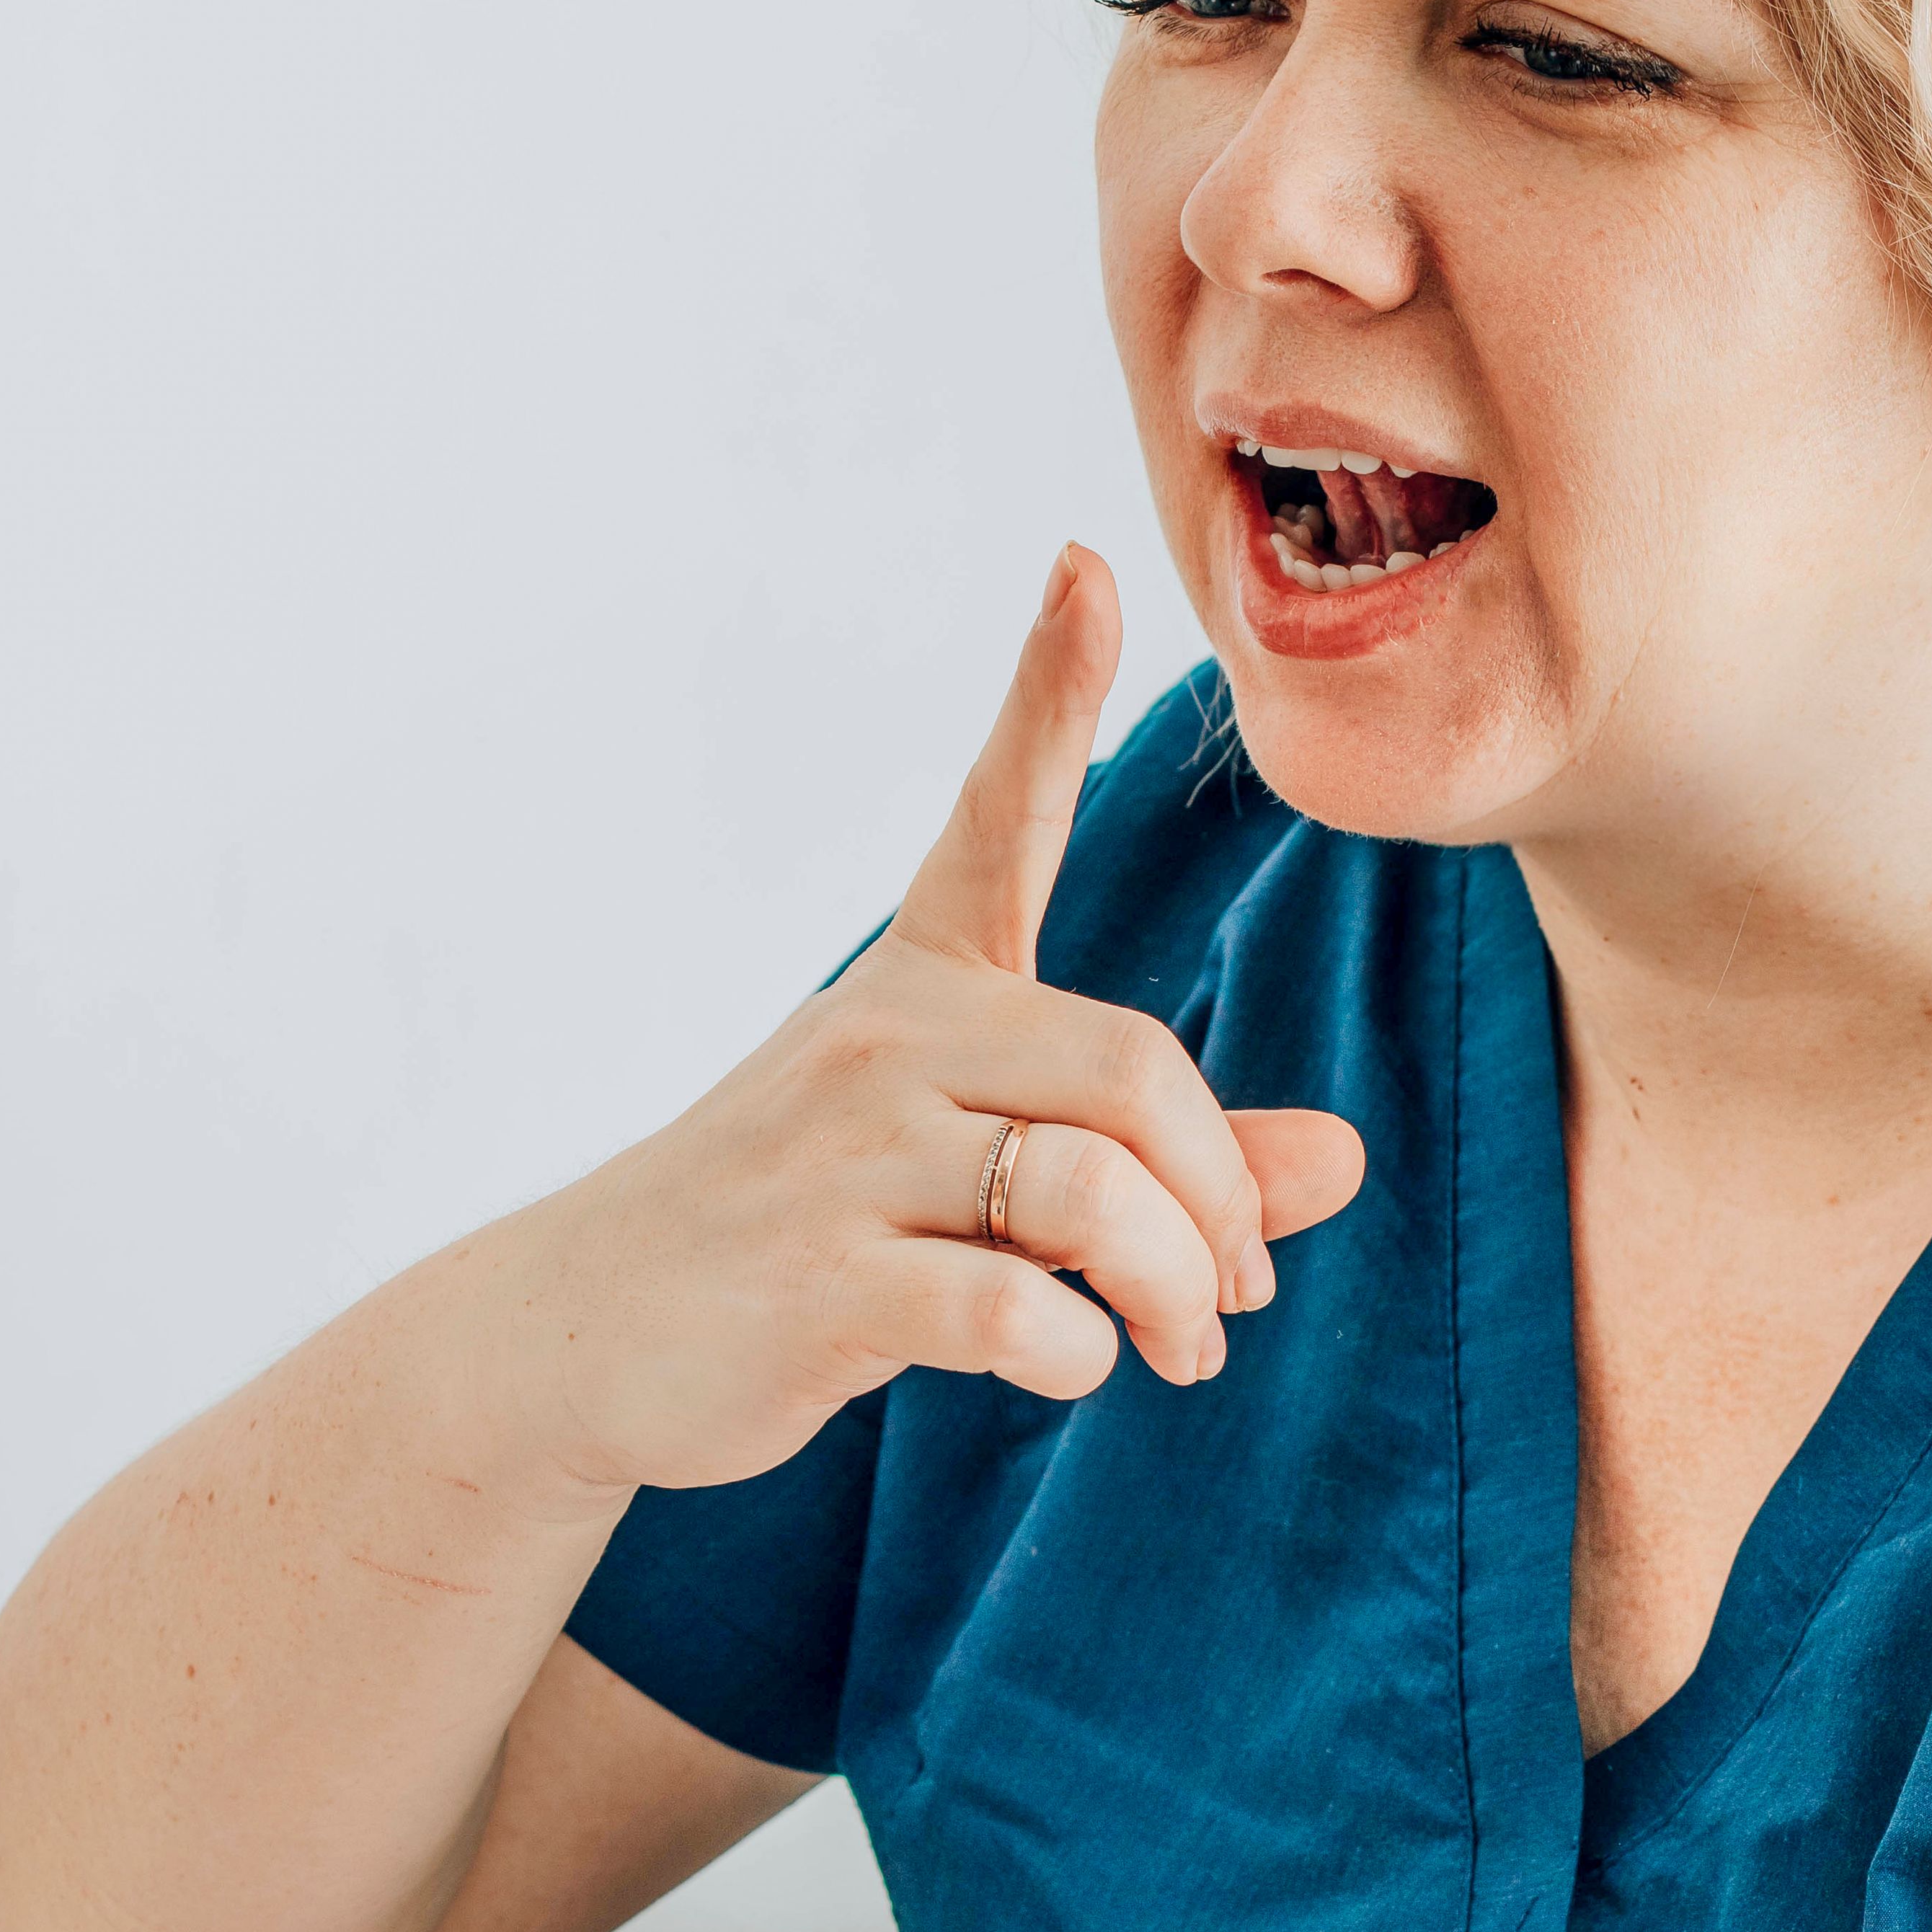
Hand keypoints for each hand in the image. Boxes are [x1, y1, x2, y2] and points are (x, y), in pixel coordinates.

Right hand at [485, 547, 1363, 1496]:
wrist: (588, 1334)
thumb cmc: (803, 1231)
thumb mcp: (976, 1174)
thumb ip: (1164, 1165)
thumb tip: (1343, 1163)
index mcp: (917, 990)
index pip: (992, 819)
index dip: (1043, 691)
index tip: (1082, 564)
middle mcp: (880, 1045)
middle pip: (1133, 1072)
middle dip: (1221, 1196)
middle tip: (1231, 1291)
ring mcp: (841, 1159)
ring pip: (1096, 1196)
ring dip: (1175, 1293)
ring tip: (1174, 1347)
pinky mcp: (819, 1281)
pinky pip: (1016, 1310)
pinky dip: (1078, 1355)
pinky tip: (1067, 1367)